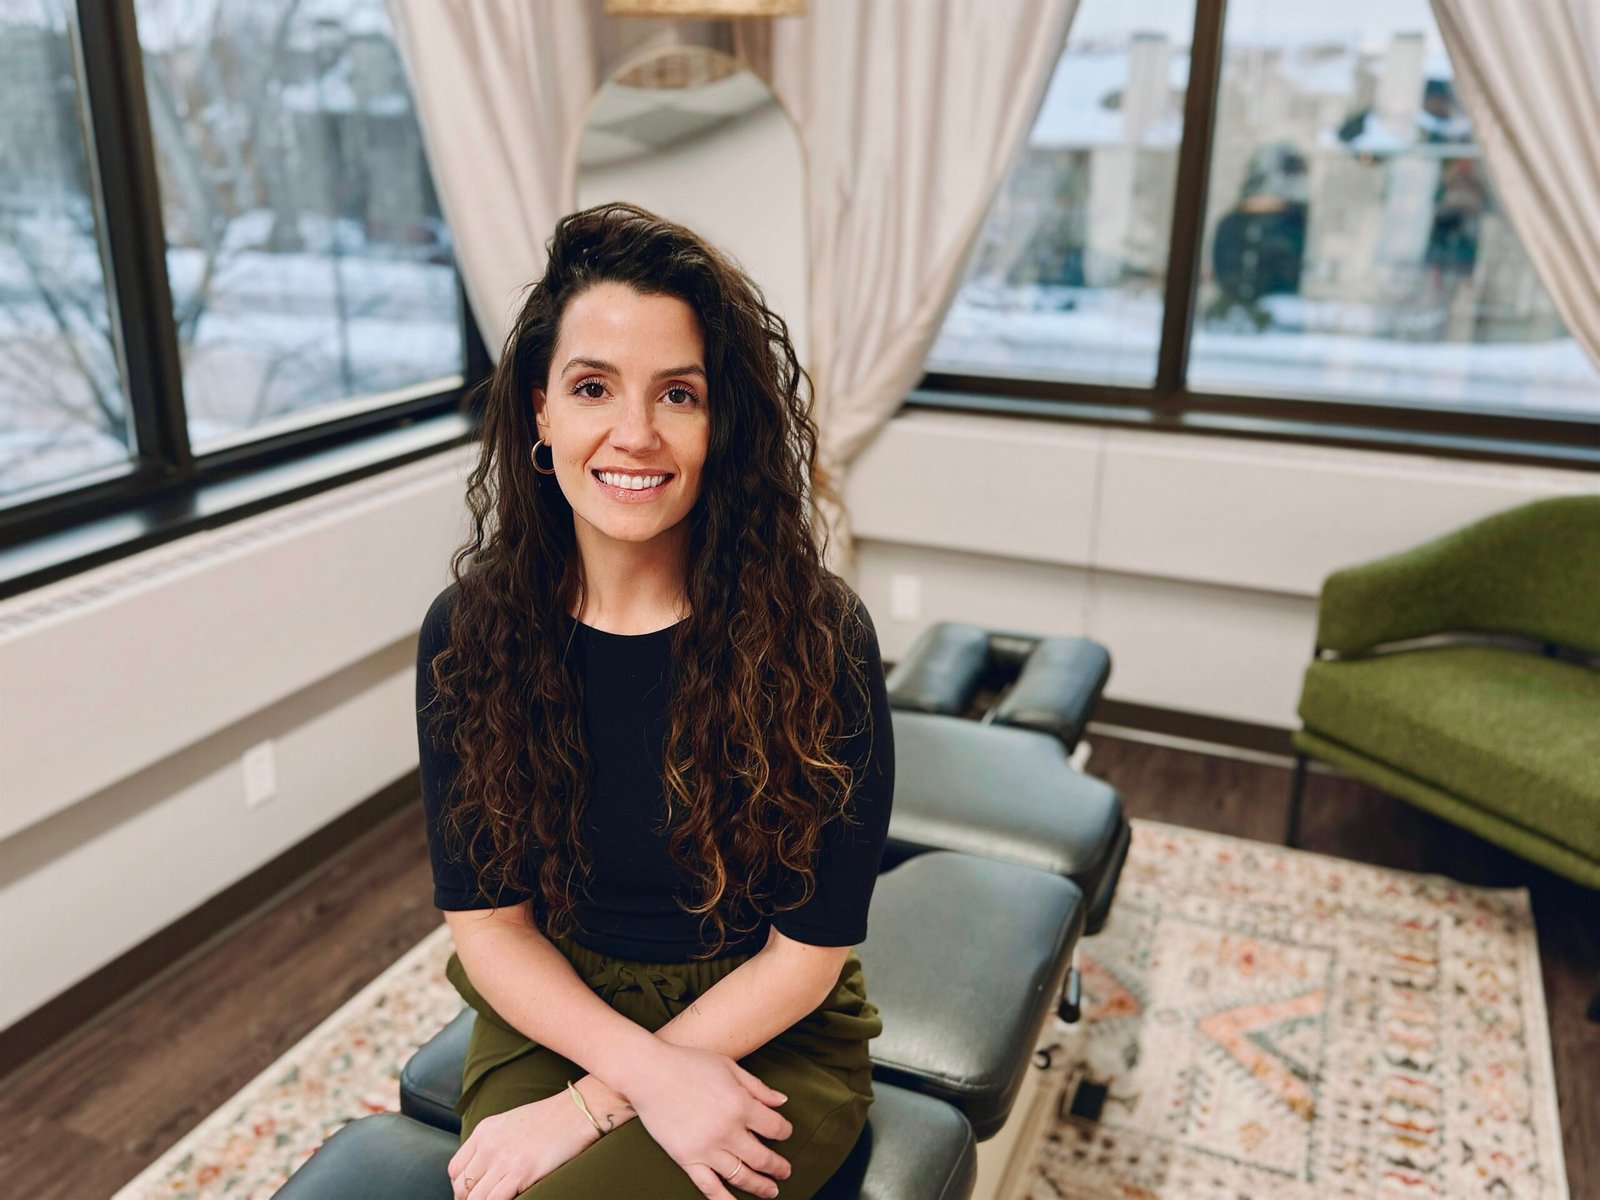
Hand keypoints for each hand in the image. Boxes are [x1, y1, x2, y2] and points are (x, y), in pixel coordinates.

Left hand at [447, 1091, 599, 1198]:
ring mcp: (504, 1159)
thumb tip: (483, 1170)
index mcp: (484, 1131)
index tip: (472, 1193)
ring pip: (475, 1198)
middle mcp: (489, 1145)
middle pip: (463, 1187)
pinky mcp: (521, 1173)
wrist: (576, 1112)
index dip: (460, 1187)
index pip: (455, 1169)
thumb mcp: (510, 1123)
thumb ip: (492, 1143)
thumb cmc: (550, 1118)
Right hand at [622, 1041, 793, 1198]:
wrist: (648, 1073)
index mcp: (741, 1104)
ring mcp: (707, 1148)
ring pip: (741, 1176)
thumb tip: (782, 1101)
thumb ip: (758, 1087)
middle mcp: (728, 1130)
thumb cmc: (688, 1063)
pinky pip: (709, 1187)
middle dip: (778, 1167)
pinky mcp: (687, 1159)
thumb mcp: (729, 1066)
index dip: (785, 1132)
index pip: (775, 1128)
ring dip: (760, 1186)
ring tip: (770, 1191)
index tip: (785, 1133)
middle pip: (763, 1157)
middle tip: (785, 1171)